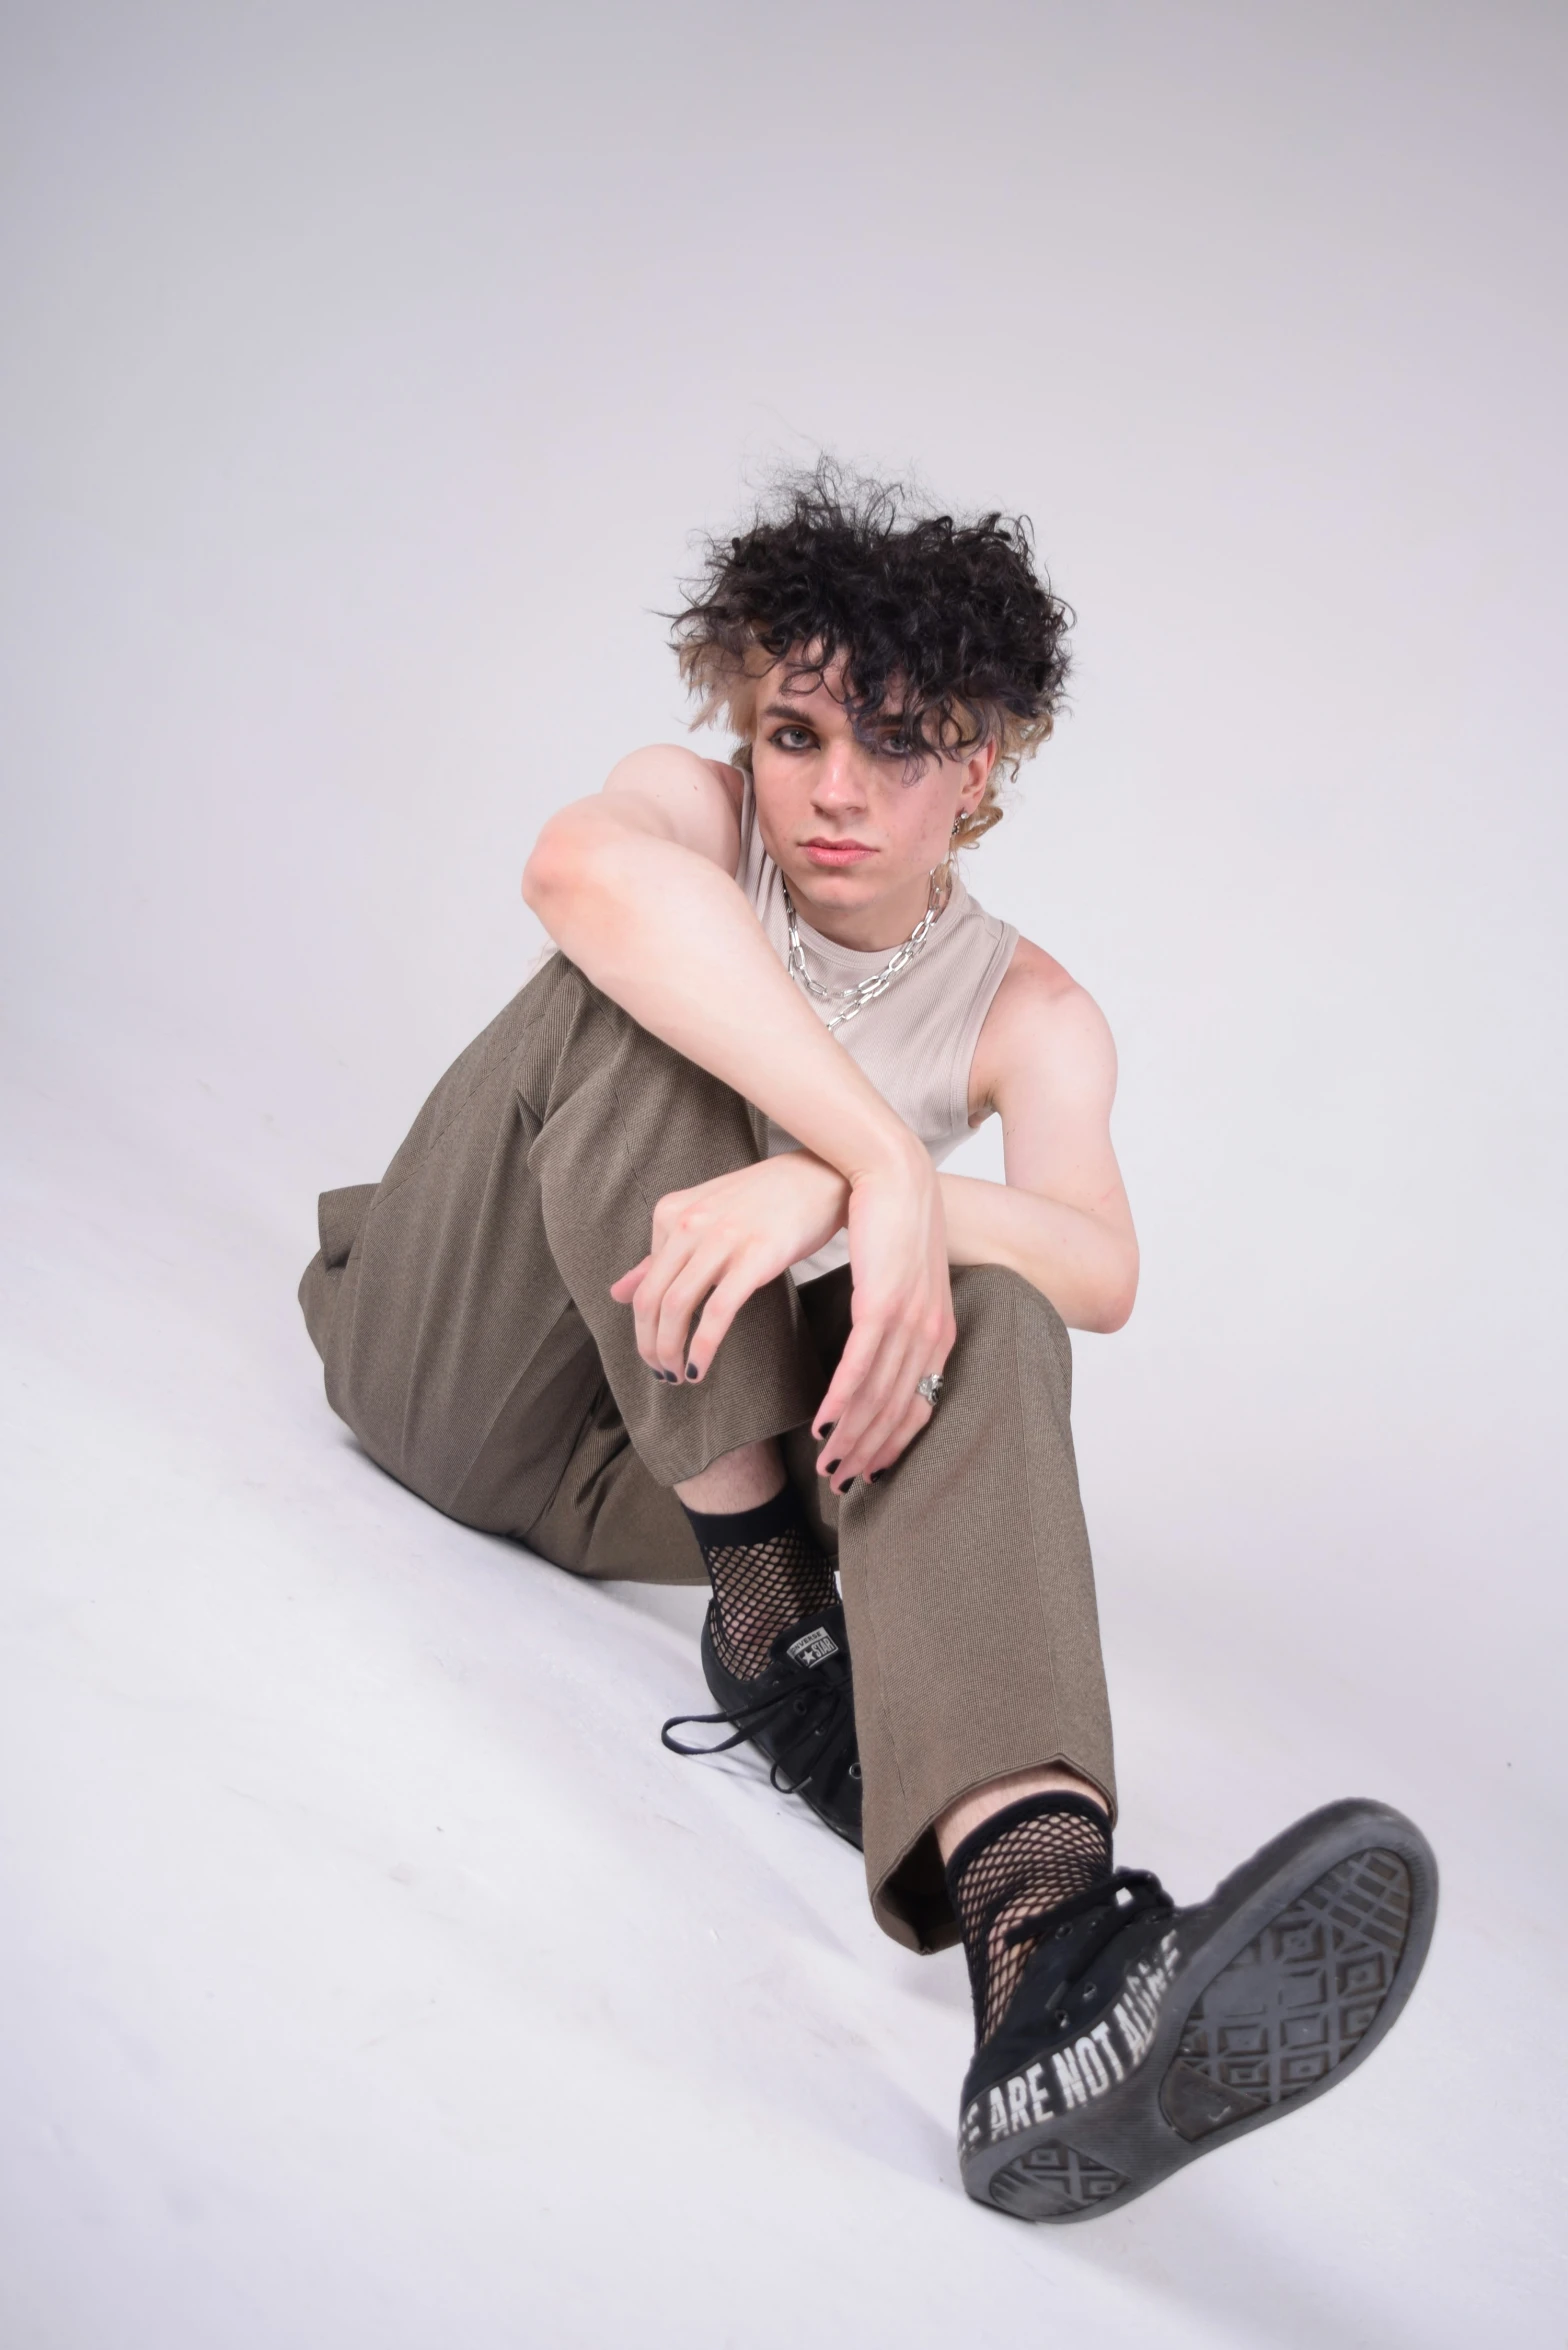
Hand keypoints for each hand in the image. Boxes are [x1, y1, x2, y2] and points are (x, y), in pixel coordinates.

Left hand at [610, 1153, 847, 1379]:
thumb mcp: (704, 1219)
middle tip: (660, 1373)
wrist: (820, 1176)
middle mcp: (690, 1223)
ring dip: (670, 1351)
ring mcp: (722, 1238)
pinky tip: (700, 1368)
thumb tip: (617, 1292)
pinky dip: (702, 1347)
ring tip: (678, 1375)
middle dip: (649, 1345)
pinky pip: (717, 1312)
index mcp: (671, 1213)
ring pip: (676, 1307)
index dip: (643, 1326)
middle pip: (651, 1299)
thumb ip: (661, 1255)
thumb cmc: (764, 1201)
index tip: (655, 1350)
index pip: (644, 1283)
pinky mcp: (757, 1257)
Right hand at [811, 1143, 954, 1493]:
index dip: (891, 1447)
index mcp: (939, 1334)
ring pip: (880, 1396)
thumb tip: (872, 1352)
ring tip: (826, 1466)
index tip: (865, 1474)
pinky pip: (861, 1364)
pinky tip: (824, 1424)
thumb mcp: (900, 1283)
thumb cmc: (891, 1227)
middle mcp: (931, 1335)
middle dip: (869, 1455)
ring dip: (851, 1438)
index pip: (918, 1407)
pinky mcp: (884, 1302)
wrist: (894, 1172)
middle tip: (840, 1485)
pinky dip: (842, 1400)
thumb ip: (892, 1322)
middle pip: (899, 1412)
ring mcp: (911, 1321)